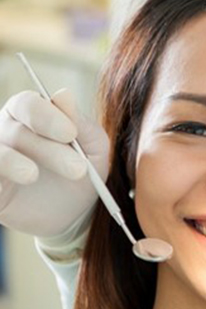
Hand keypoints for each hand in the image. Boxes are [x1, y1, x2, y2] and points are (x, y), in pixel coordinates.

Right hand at [0, 89, 108, 237]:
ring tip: (33, 175)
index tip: (70, 133)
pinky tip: (19, 180)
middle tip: (78, 169)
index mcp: (33, 115)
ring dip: (14, 162)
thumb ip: (82, 124)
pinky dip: (1, 173)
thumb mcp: (94, 150)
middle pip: (18, 131)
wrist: (72, 215)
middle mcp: (7, 131)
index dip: (48, 117)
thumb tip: (64, 94)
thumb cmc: (81, 173)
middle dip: (49, 150)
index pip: (30, 104)